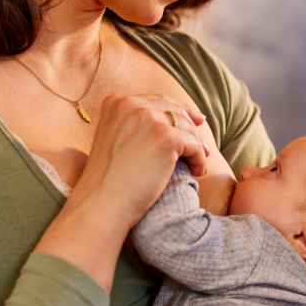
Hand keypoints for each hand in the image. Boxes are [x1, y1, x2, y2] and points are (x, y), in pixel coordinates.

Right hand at [74, 94, 210, 225]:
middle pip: (174, 111)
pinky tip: (198, 171)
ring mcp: (149, 119)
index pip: (157, 101)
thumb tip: (172, 120)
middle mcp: (132, 105)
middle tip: (204, 147)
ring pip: (186, 127)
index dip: (179, 111)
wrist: (101, 204)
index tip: (195, 121)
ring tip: (200, 162)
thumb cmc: (108, 182)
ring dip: (197, 145)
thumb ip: (134, 125)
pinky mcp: (165, 137)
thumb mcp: (114, 141)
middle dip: (192, 128)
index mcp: (117, 103)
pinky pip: (194, 145)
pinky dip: (199, 159)